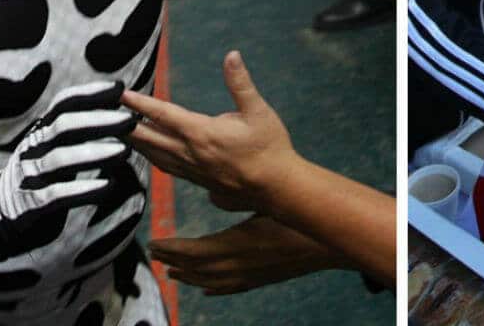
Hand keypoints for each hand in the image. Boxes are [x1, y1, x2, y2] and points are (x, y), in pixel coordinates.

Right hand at [0, 81, 134, 221]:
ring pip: (61, 159)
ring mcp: (30, 174)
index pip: (64, 104)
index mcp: (42, 129)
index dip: (90, 93)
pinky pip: (57, 194)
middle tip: (129, 120)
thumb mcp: (51, 144)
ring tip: (125, 151)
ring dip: (95, 154)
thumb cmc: (38, 173)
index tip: (119, 87)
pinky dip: (84, 190)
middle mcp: (34, 147)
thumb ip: (75, 126)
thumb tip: (114, 101)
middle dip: (98, 121)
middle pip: (64, 127)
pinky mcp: (31, 202)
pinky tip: (108, 185)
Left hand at [122, 52, 299, 214]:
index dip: (141, 103)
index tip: (122, 95)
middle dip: (127, 125)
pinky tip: (150, 154)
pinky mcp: (198, 181)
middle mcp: (191, 153)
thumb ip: (241, 83)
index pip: (164, 115)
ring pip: (154, 155)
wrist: (277, 187)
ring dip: (136, 143)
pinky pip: (166, 167)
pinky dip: (152, 157)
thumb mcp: (259, 111)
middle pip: (149, 137)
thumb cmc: (270, 148)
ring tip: (121, 133)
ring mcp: (193, 169)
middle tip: (106, 116)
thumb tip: (231, 55)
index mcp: (202, 133)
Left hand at [149, 215, 344, 293]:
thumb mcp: (268, 201)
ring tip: (173, 271)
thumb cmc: (300, 219)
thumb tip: (212, 193)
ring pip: (210, 282)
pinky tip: (207, 290)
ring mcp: (250, 276)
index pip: (194, 251)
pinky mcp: (261, 280)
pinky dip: (213, 288)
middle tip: (156, 251)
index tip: (155, 241)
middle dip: (174, 260)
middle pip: (197, 269)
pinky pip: (230, 289)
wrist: (328, 244)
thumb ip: (239, 196)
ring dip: (189, 276)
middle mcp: (239, 266)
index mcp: (238, 245)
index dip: (172, 248)